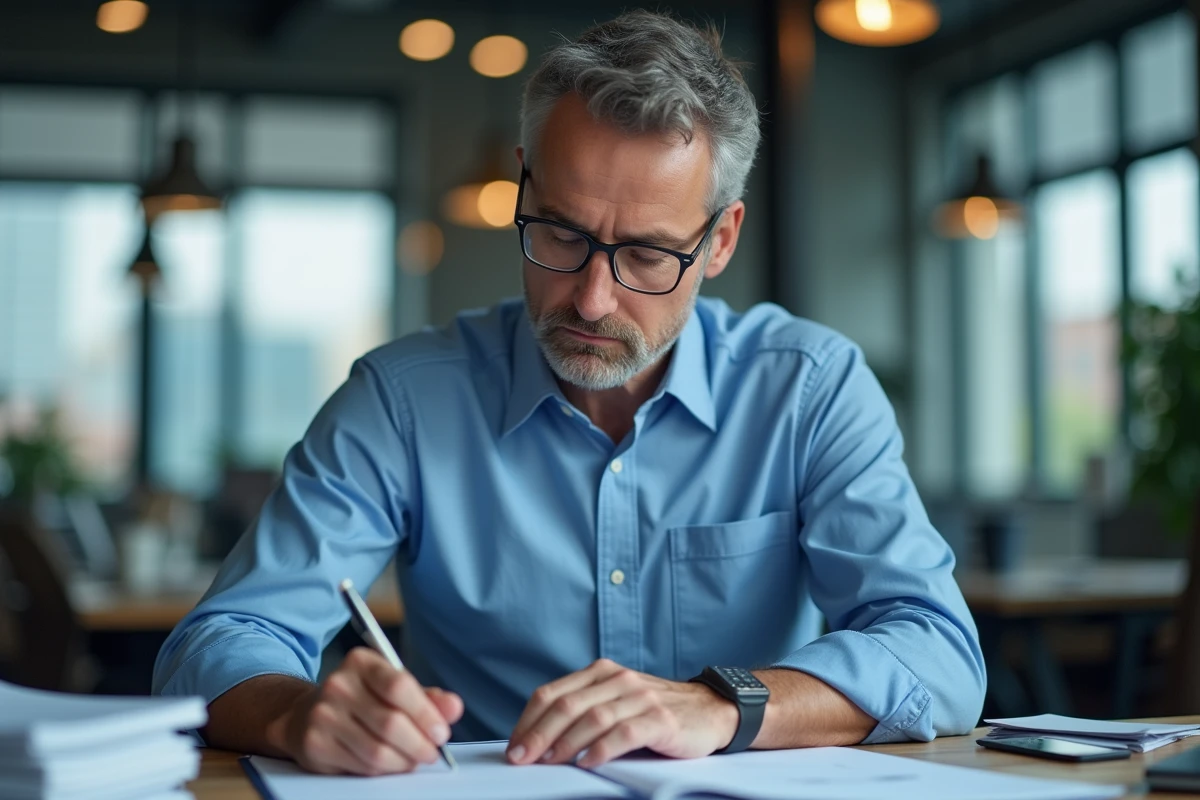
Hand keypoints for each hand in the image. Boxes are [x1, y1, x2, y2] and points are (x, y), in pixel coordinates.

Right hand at [271, 647, 462, 775]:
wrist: (305, 715)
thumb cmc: (359, 700)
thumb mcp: (391, 688)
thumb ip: (425, 698)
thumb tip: (453, 707)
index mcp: (361, 662)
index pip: (399, 685)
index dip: (426, 713)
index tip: (442, 732)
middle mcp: (338, 685)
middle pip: (390, 722)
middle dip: (419, 744)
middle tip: (432, 752)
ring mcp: (323, 715)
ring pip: (377, 750)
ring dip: (403, 761)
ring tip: (413, 760)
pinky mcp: (316, 745)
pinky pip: (361, 766)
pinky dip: (383, 770)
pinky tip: (390, 764)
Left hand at [506, 659, 739, 767]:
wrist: (710, 709)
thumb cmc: (656, 711)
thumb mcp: (617, 700)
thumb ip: (584, 710)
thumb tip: (537, 739)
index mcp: (600, 672)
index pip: (553, 693)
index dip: (528, 720)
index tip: (514, 746)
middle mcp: (618, 680)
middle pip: (567, 705)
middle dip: (539, 733)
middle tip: (521, 757)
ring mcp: (640, 697)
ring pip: (593, 717)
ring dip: (565, 742)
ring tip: (549, 761)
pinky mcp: (660, 719)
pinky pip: (625, 732)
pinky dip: (602, 748)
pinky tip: (587, 762)